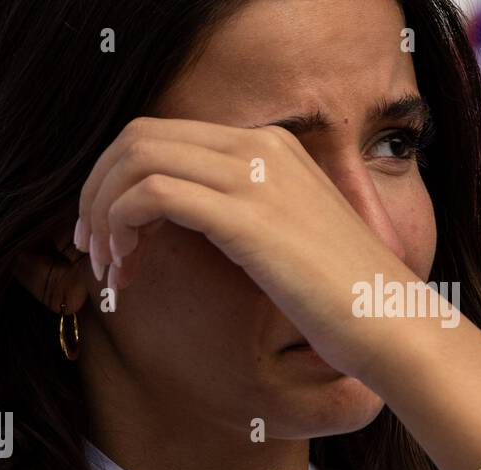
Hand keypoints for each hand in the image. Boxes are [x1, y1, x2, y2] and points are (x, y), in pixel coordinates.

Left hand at [75, 117, 432, 380]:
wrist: (389, 323)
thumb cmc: (336, 298)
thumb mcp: (279, 239)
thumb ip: (234, 215)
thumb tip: (173, 223)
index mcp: (268, 146)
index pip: (162, 135)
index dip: (115, 181)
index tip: (105, 236)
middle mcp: (259, 146)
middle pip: (138, 138)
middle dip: (97, 193)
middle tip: (91, 250)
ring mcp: (254, 176)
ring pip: (136, 161)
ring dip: (104, 216)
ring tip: (108, 270)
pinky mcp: (244, 216)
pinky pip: (150, 196)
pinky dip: (120, 230)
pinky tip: (127, 274)